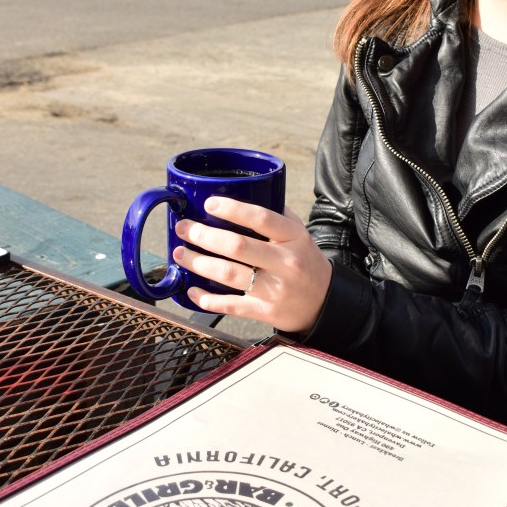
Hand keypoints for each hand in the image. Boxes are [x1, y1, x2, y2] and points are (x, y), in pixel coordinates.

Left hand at [172, 197, 331, 334]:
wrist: (325, 302)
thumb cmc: (306, 262)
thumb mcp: (300, 234)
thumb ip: (276, 216)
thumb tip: (243, 194)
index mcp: (294, 237)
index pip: (261, 218)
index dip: (233, 210)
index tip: (209, 204)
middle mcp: (285, 262)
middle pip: (238, 246)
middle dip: (204, 236)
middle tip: (183, 228)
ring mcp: (275, 289)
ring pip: (229, 274)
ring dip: (199, 263)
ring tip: (180, 254)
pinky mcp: (266, 312)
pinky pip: (231, 305)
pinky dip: (207, 299)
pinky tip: (192, 290)